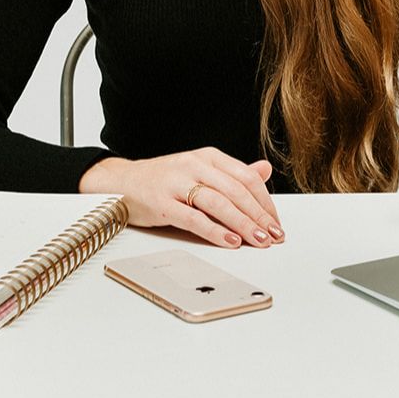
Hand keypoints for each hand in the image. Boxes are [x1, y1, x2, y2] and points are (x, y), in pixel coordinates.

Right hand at [78, 148, 284, 248]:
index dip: (265, 201)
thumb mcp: (200, 169)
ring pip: (219, 204)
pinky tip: (230, 241)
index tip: (276, 222)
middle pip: (236, 191)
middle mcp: (194, 166)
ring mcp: (178, 183)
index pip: (246, 177)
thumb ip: (232, 173)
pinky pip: (194, 218)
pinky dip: (215, 231)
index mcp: (208, 157)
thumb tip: (264, 170)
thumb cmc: (164, 179)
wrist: (122, 182)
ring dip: (243, 224)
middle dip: (259, 216)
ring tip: (259, 240)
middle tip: (275, 235)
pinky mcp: (163, 203)